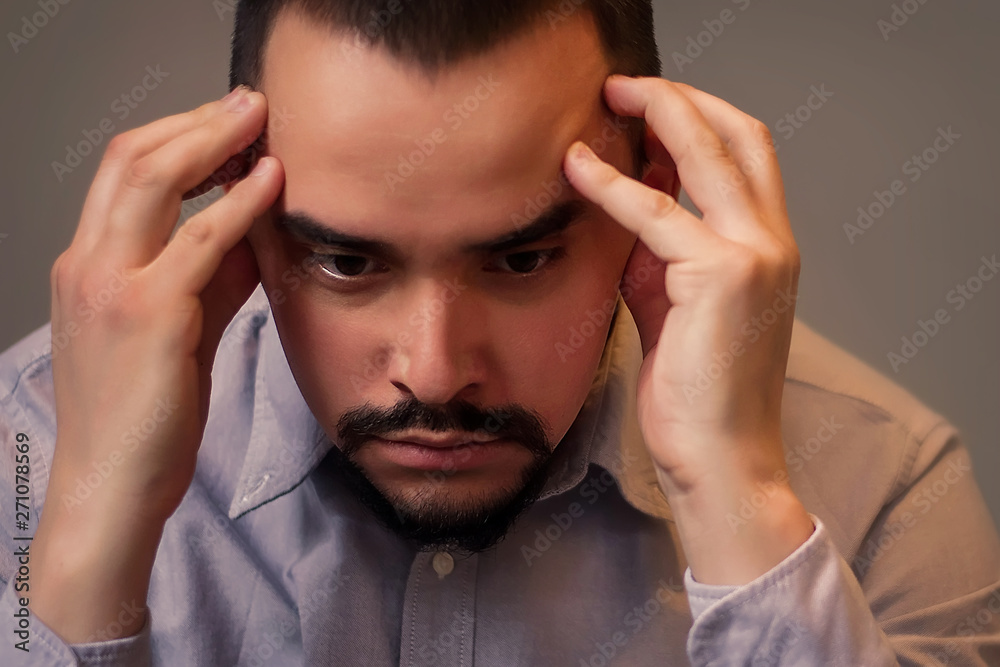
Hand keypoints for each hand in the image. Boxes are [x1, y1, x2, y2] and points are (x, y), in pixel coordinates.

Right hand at [30, 85, 283, 640]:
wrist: (112, 486)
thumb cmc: (144, 416)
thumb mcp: (178, 331)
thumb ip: (212, 278)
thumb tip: (255, 231)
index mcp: (88, 265)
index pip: (124, 172)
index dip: (178, 136)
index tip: (228, 124)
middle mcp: (88, 264)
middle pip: (133, 157)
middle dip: (196, 121)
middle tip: (251, 103)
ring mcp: (111, 286)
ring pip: (154, 180)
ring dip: (213, 140)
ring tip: (261, 118)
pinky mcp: (148, 316)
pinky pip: (200, 241)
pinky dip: (239, 204)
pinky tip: (271, 182)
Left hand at [563, 75, 813, 584]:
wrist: (721, 457)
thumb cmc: (698, 391)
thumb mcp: (675, 305)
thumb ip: (659, 252)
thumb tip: (628, 204)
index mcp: (768, 248)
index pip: (744, 155)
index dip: (697, 119)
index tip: (645, 107)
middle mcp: (773, 242)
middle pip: (738, 134)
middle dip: (680, 98)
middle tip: (623, 85)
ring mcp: (755, 255)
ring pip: (706, 153)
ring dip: (656, 114)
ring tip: (605, 100)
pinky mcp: (721, 277)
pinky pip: (655, 212)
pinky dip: (612, 184)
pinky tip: (577, 166)